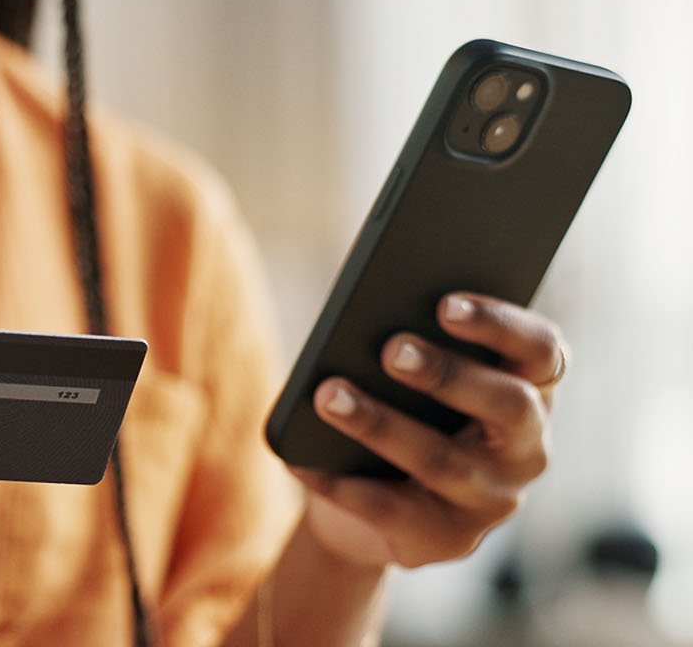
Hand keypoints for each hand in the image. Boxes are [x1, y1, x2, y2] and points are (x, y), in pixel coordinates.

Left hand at [289, 292, 563, 568]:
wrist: (369, 503)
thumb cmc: (397, 410)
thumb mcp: (408, 376)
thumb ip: (409, 343)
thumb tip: (368, 315)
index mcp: (531, 389)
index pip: (541, 350)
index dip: (500, 324)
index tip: (445, 303)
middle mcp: (527, 447)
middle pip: (508, 405)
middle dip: (447, 374)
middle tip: (390, 349)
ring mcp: (494, 500)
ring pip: (442, 460)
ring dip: (381, 424)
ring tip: (328, 395)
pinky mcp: (449, 540)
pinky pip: (391, 510)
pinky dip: (341, 483)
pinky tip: (302, 459)